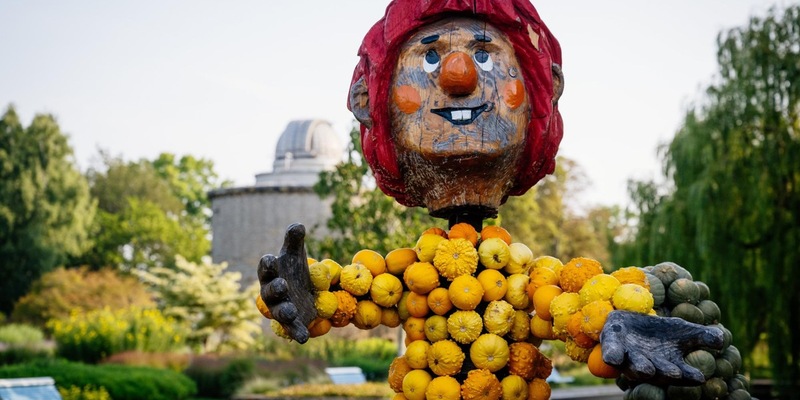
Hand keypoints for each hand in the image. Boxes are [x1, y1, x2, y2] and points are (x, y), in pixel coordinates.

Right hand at [258, 223, 316, 342]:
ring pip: (280, 312)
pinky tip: (302, 338)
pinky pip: (292, 329)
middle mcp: (271, 292)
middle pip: (270, 291)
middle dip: (275, 289)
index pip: (266, 268)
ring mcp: (281, 308)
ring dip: (285, 311)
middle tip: (283, 285)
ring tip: (292, 309)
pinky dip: (296, 333)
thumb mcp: (295, 253)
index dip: (268, 264)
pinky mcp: (293, 322)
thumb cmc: (293, 268)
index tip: (271, 259)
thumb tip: (298, 225)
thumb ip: (294, 240)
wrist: (303, 289)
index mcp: (271, 273)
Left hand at [600, 310, 723, 385]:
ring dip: (640, 368)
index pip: (683, 375)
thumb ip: (703, 336)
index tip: (699, 376)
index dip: (689, 376)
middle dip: (666, 373)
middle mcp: (650, 367)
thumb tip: (722, 339)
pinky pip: (611, 356)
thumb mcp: (683, 331)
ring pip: (635, 368)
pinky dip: (613, 356)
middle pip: (659, 373)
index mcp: (670, 366)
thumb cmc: (659, 332)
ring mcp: (630, 360)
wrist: (628, 322)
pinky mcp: (612, 349)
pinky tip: (615, 358)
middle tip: (674, 373)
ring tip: (647, 369)